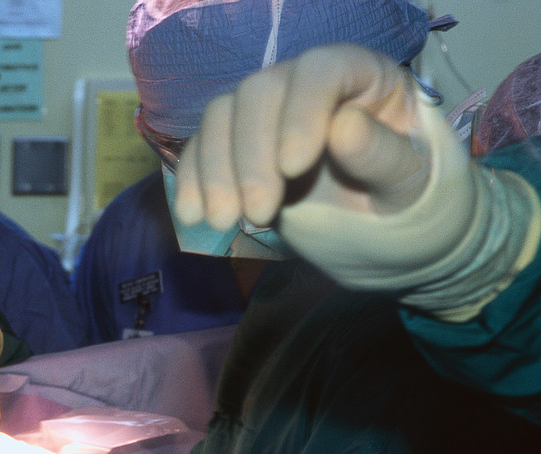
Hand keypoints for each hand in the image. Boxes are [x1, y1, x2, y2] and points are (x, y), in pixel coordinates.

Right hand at [174, 44, 424, 230]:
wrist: (384, 232)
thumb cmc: (408, 200)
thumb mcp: (412, 183)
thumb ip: (384, 155)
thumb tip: (344, 125)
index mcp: (360, 76)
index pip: (321, 70)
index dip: (301, 112)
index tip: (294, 168)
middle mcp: (305, 84)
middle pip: (260, 93)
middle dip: (250, 155)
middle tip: (258, 213)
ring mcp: (265, 114)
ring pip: (222, 117)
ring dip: (215, 171)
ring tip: (225, 222)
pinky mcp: (235, 147)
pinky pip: (200, 148)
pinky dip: (191, 180)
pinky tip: (193, 214)